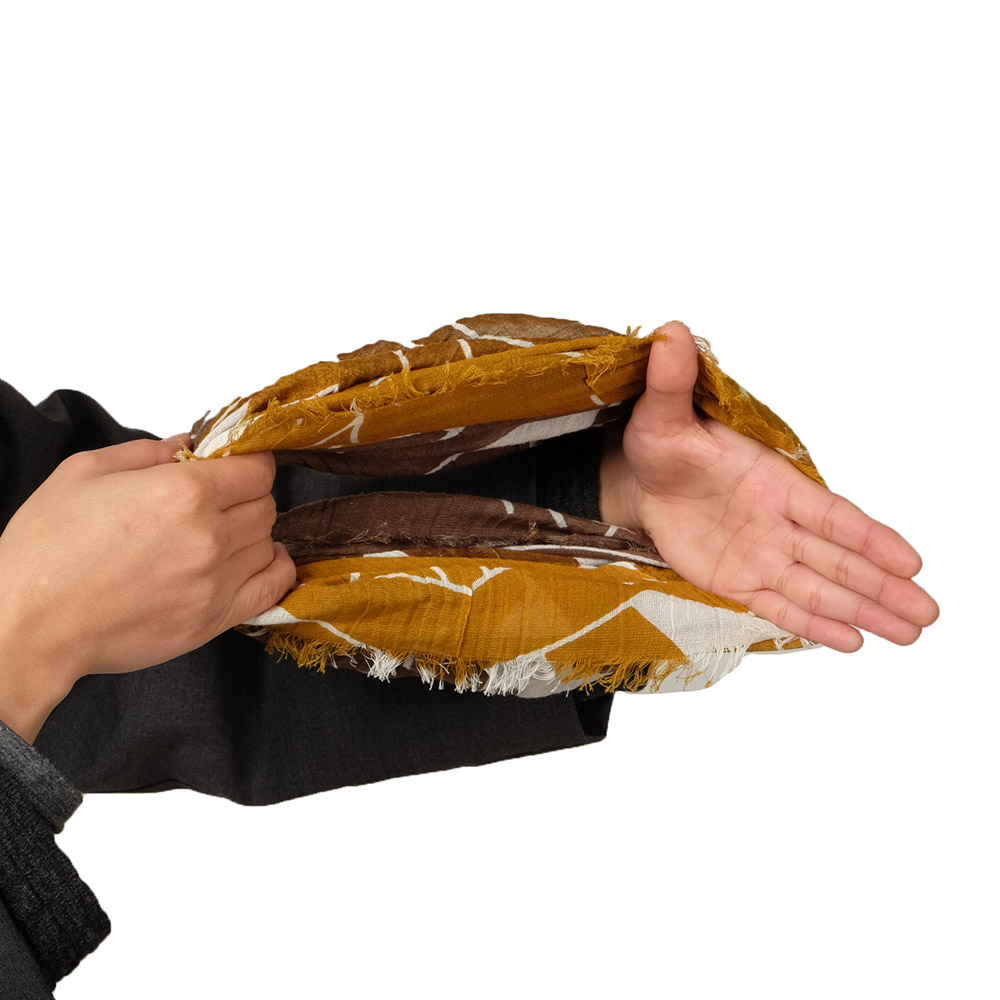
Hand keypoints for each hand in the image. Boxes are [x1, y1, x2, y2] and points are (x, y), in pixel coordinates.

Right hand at [0, 434, 297, 741]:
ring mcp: (215, 582)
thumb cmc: (47, 550)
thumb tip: (189, 445)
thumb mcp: (85, 473)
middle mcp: (209, 536)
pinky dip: (273, 569)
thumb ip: (147, 452)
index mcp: (182, 493)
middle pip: (265, 504)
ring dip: (251, 533)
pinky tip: (255, 560)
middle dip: (246, 496)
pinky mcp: (213, 619)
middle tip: (216, 501)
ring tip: (218, 534)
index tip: (234, 466)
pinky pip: (273, 586)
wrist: (29, 626)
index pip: (257, 468)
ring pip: (268, 542)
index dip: (248, 462)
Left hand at [598, 322, 939, 652]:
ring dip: (863, 610)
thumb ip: (673, 380)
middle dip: (883, 585)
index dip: (869, 538)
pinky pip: (779, 606)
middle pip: (839, 560)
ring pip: (819, 588)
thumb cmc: (660, 442)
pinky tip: (851, 641)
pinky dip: (813, 625)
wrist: (639, 478)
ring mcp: (760, 554)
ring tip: (911, 633)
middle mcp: (776, 522)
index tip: (911, 560)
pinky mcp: (737, 580)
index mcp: (771, 481)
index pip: (829, 514)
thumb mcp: (662, 413)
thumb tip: (671, 331)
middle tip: (929, 613)